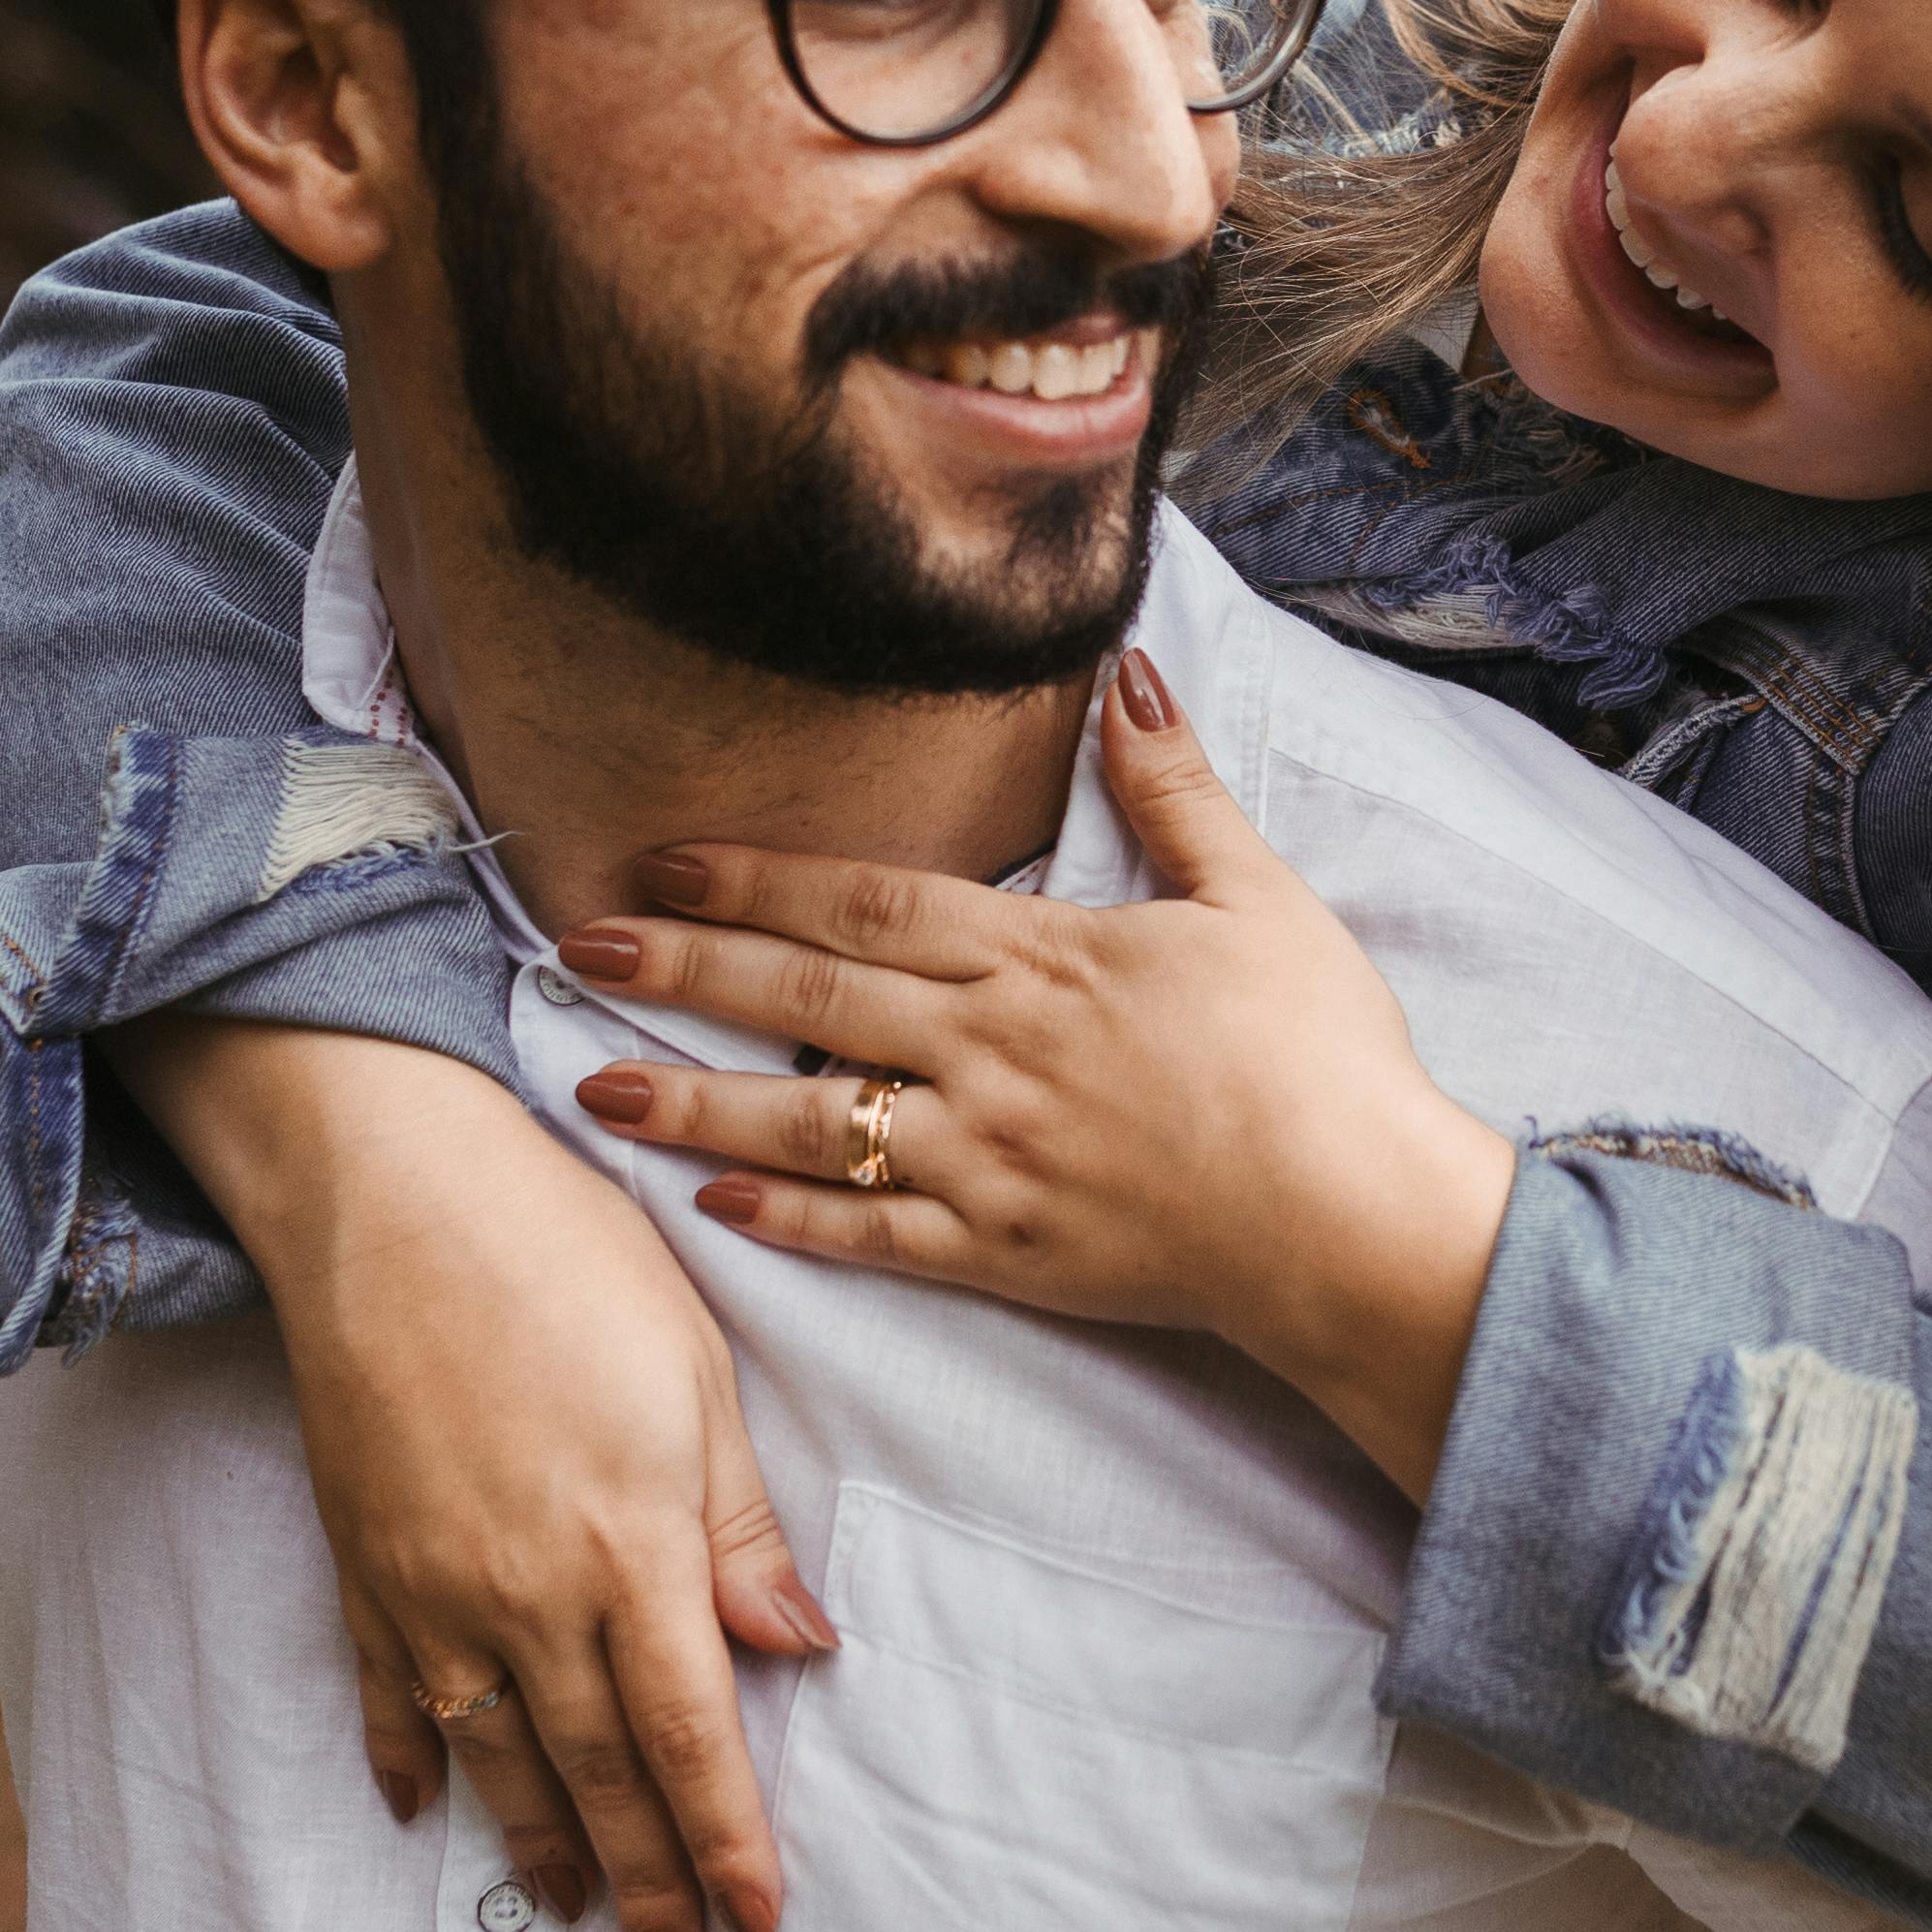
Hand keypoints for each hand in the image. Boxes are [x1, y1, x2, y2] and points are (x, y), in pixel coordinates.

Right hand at [113, 1019, 834, 1931]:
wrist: (385, 1192)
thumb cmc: (564, 1257)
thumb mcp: (695, 1375)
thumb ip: (739, 1528)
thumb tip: (797, 1645)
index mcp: (628, 1549)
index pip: (692, 1734)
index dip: (725, 1841)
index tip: (758, 1922)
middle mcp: (525, 1594)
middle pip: (597, 1774)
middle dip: (645, 1887)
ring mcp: (432, 1586)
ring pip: (493, 1756)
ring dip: (539, 1848)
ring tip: (578, 1914)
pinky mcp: (364, 1558)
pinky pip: (391, 1690)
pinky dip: (409, 1758)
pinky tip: (423, 1810)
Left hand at [557, 649, 1521, 1495]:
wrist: (1352, 1220)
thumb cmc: (1317, 1055)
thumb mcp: (1255, 896)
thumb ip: (1173, 790)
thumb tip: (1126, 676)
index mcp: (1044, 960)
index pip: (868, 906)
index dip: (758, 877)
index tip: (664, 858)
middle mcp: (992, 1056)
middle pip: (811, 1000)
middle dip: (688, 966)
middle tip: (579, 944)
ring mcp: (989, 1161)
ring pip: (812, 1124)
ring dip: (697, 1100)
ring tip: (597, 1082)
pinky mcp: (1007, 1255)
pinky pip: (873, 1237)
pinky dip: (790, 1222)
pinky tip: (713, 1204)